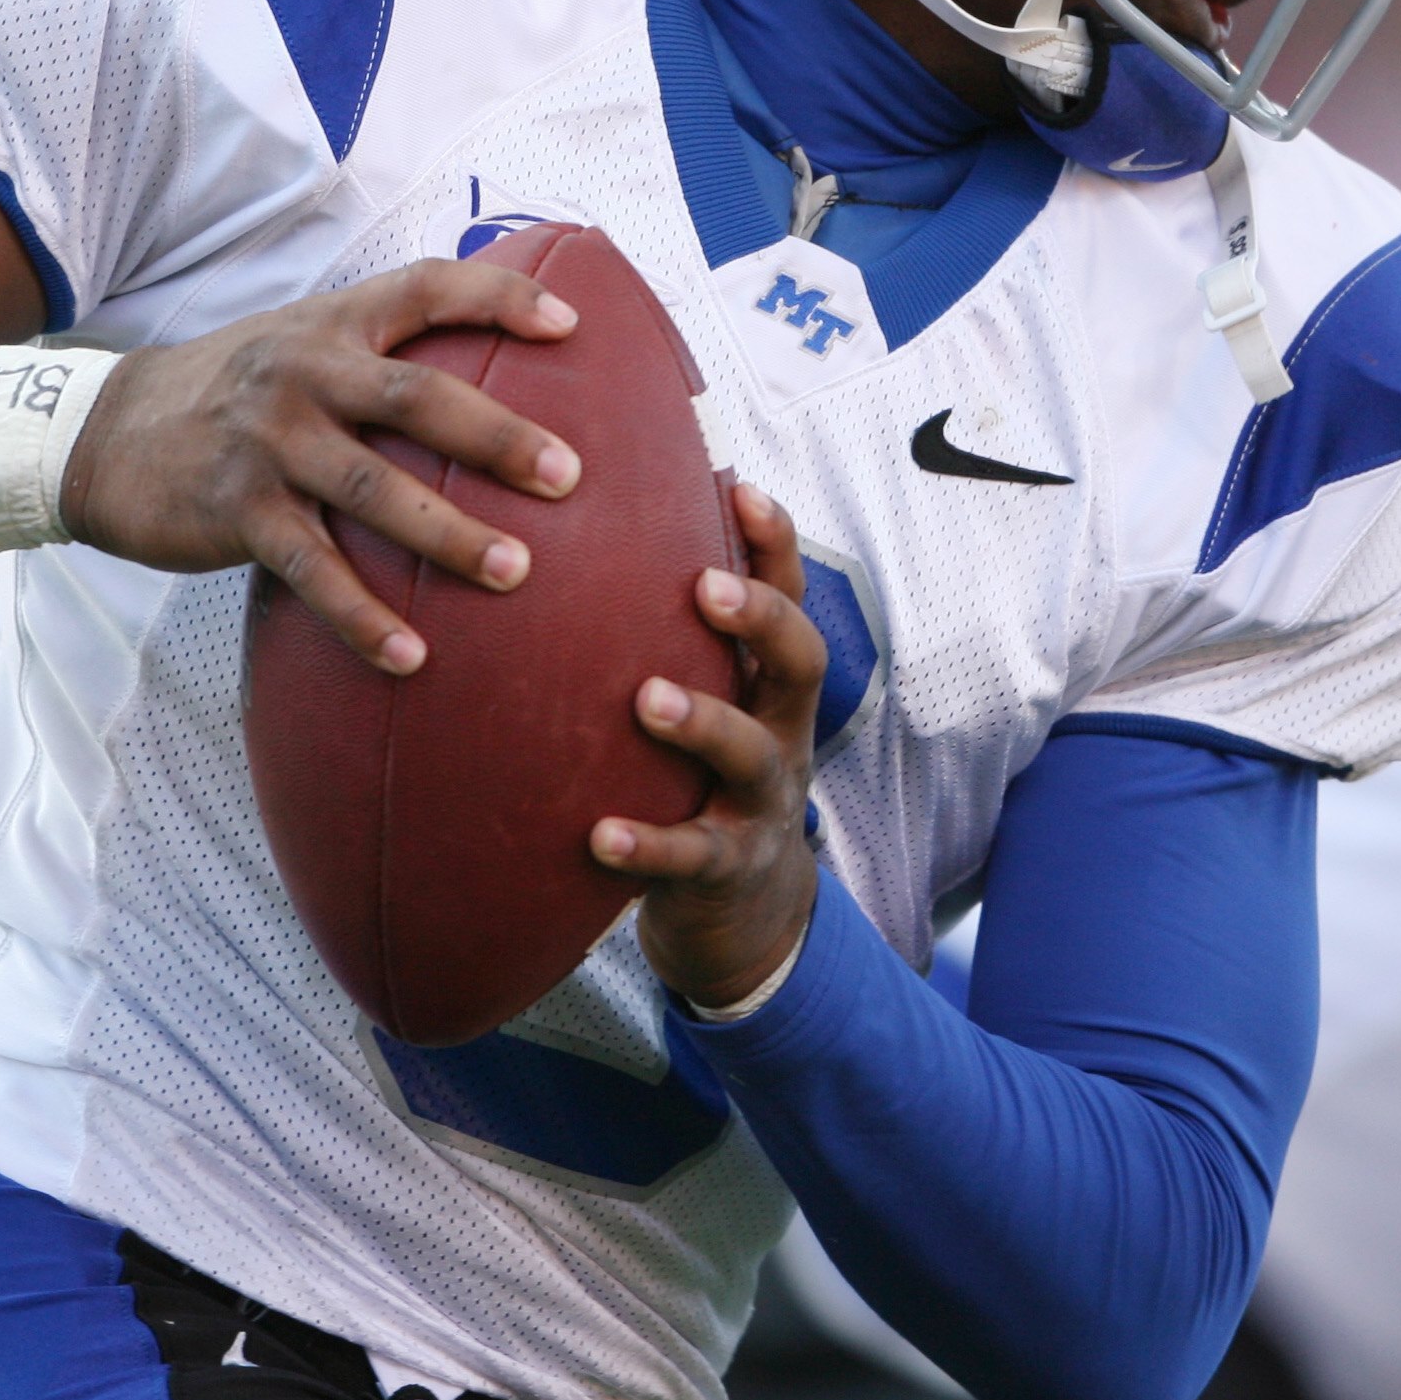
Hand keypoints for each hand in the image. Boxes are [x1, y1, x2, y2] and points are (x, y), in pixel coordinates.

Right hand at [56, 261, 582, 675]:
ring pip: (373, 489)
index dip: (500, 298)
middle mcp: (304, 373)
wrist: (102, 434)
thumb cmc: (229, 393)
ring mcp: (269, 442)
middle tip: (567, 478)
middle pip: (416, 397)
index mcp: (331, 325)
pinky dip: (363, 617)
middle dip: (497, 437)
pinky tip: (411, 656)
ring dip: (448, 535)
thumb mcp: (295, 343)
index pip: (425, 288)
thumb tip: (487, 386)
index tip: (570, 327)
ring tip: (514, 572)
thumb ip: (376, 355)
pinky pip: (313, 570)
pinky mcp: (237, 510)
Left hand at [594, 483, 827, 1011]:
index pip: (791, 598)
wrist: (742, 911)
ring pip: (750, 755)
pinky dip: (647, 847)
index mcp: (771, 684)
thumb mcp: (712, 700)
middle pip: (801, 663)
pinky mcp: (725, 870)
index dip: (776, 545)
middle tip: (704, 587)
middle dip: (760, 619)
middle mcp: (780, 733)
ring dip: (703, 721)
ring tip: (648, 699)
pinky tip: (599, 836)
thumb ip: (670, 635)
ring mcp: (760, 804)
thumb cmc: (703, 775)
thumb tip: (599, 521)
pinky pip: (691, 856)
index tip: (741, 489)